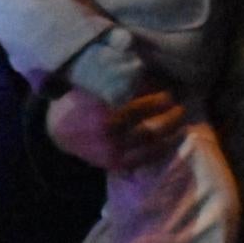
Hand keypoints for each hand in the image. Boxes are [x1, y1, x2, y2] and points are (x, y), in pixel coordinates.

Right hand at [46, 87, 185, 172]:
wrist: (61, 130)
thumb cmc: (81, 102)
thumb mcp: (95, 88)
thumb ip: (120, 84)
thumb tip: (153, 79)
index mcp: (103, 116)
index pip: (139, 109)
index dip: (158, 102)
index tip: (169, 95)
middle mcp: (109, 138)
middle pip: (149, 130)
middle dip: (169, 120)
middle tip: (181, 109)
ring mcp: (112, 153)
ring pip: (149, 146)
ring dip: (170, 134)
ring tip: (182, 124)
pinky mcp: (114, 164)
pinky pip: (143, 160)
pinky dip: (160, 150)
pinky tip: (171, 141)